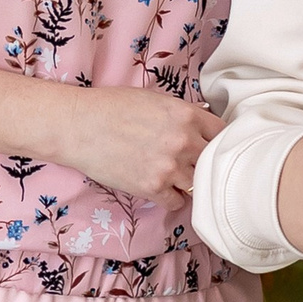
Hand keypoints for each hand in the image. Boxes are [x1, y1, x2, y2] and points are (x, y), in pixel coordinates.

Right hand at [63, 85, 222, 205]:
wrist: (80, 126)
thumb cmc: (112, 107)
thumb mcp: (154, 99)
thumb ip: (181, 114)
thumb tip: (200, 127)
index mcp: (187, 115)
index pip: (222, 133)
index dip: (217, 139)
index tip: (209, 145)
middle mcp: (183, 142)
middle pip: (213, 160)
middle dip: (204, 161)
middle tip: (191, 163)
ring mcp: (169, 168)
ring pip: (197, 184)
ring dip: (188, 182)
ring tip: (174, 177)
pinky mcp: (152, 188)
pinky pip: (177, 202)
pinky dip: (172, 198)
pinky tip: (162, 189)